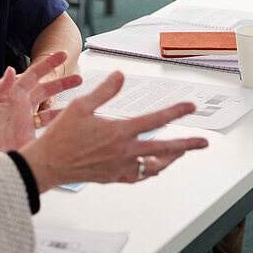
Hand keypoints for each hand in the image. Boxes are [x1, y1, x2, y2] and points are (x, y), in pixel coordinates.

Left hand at [0, 51, 81, 172]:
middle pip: (46, 91)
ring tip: (82, 102)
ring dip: (64, 106)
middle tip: (80, 77)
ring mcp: (23, 123)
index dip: (48, 64)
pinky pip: (44, 133)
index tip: (62, 54)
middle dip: (62, 83)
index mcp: (10, 93)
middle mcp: (19, 106)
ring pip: (49, 112)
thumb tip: (13, 70)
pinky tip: (69, 128)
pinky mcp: (24, 140)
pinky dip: (57, 130)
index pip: (33, 74)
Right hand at [21, 71, 207, 191]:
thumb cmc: (61, 135)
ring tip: (180, 154)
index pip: (155, 120)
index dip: (175, 112)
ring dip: (170, 159)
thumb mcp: (81, 106)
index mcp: (119, 132)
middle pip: (164, 150)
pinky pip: (139, 176)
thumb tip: (120, 75)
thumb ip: (104, 90)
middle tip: (203, 143)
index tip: (190, 107)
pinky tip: (152, 168)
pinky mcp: (113, 177)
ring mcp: (120, 167)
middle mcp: (124, 152)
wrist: (49, 163)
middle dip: (187, 145)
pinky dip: (150, 171)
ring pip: (155, 166)